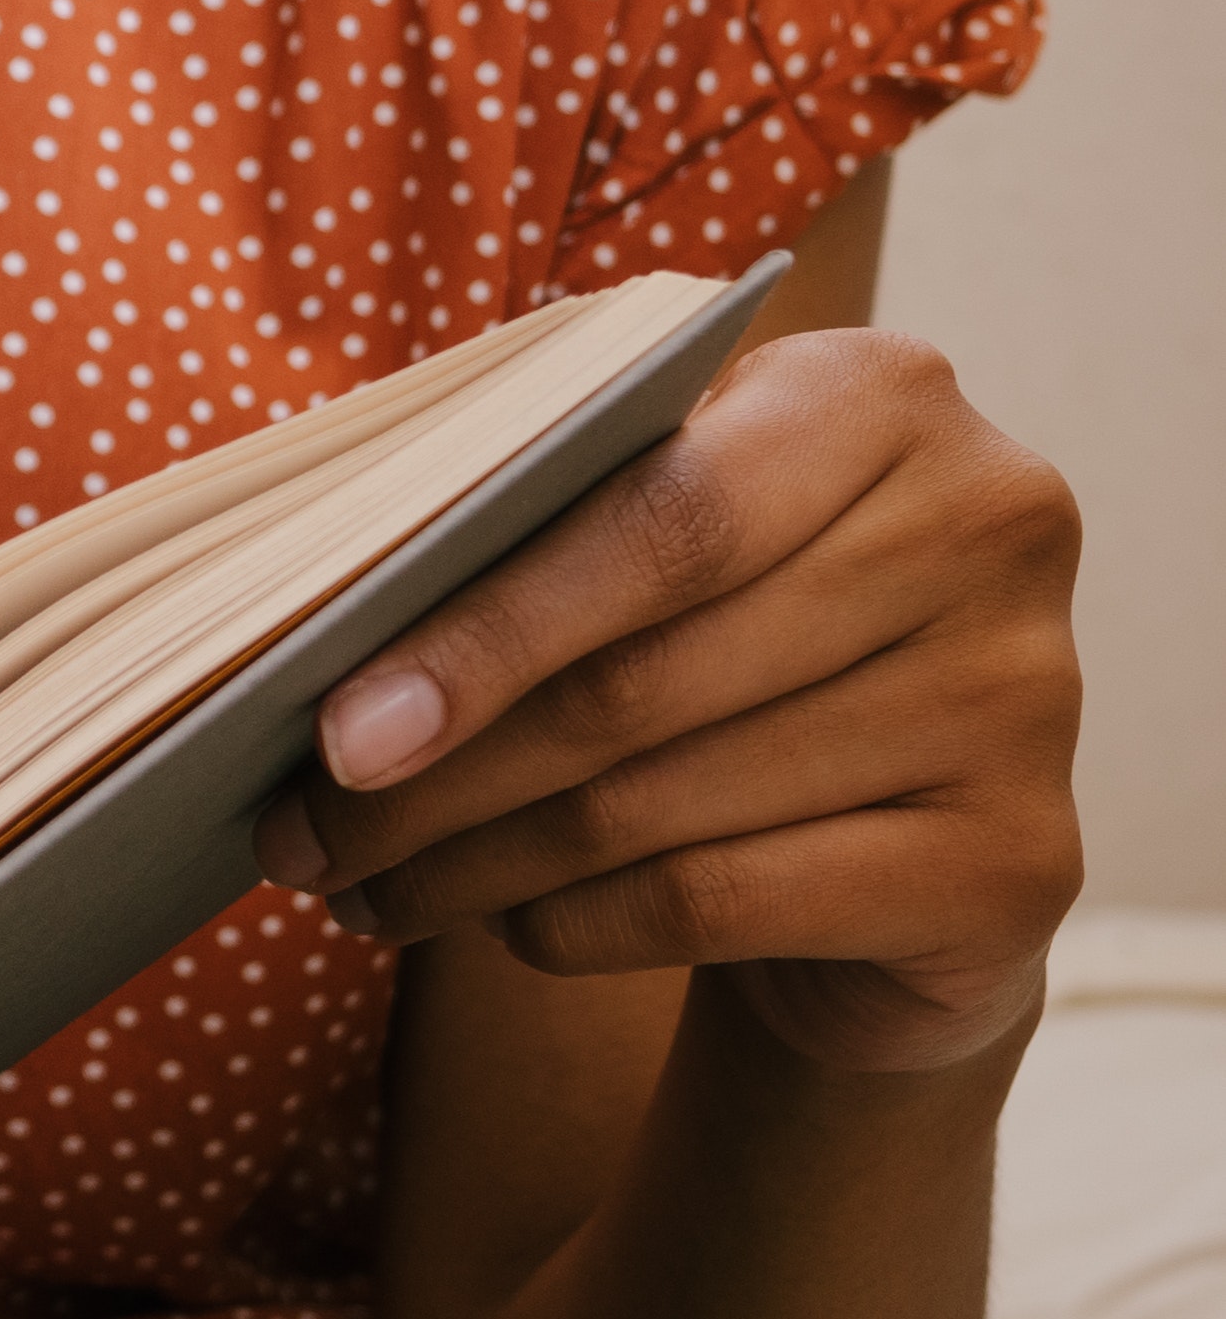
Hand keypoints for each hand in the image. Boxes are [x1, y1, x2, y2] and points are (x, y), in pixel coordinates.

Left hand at [255, 328, 1082, 1074]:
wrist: (894, 816)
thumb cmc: (714, 631)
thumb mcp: (637, 538)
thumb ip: (514, 528)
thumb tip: (311, 635)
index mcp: (879, 394)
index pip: (655, 521)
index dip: (480, 634)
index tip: (330, 732)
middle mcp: (986, 524)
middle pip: (642, 678)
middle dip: (434, 776)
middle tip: (295, 841)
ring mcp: (1023, 701)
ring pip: (661, 805)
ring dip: (474, 862)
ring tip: (360, 888)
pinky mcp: (1018, 866)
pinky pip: (724, 901)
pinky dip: (577, 923)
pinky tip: (504, 924)